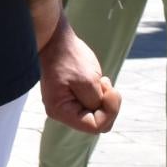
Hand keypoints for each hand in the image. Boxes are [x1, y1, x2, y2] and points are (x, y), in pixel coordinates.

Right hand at [39, 15, 120, 134]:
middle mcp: (62, 112)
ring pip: (97, 114)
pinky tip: (98, 80)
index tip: (110, 90)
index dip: (109, 112)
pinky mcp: (73, 97)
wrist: (56, 40)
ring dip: (104, 98)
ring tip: (100, 80)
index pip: (95, 126)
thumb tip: (101, 112)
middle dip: (108, 105)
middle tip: (105, 83)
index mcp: (61, 111)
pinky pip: (94, 105)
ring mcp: (67, 105)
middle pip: (96, 123)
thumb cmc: (69, 58)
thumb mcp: (87, 81)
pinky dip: (101, 94)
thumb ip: (96, 102)